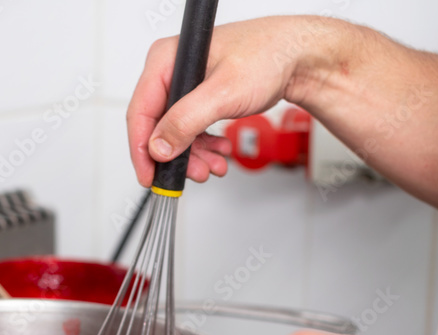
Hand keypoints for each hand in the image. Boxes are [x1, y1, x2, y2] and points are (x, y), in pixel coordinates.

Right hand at [126, 16, 343, 186]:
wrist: (297, 56)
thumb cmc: (267, 56)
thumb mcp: (222, 93)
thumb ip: (186, 121)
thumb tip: (158, 147)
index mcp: (166, 59)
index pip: (140, 111)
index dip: (142, 149)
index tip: (148, 176)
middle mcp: (172, 71)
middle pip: (158, 126)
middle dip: (177, 156)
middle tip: (195, 174)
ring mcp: (186, 85)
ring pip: (176, 132)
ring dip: (194, 155)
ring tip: (215, 166)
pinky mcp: (200, 97)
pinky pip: (192, 129)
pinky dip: (204, 146)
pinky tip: (220, 152)